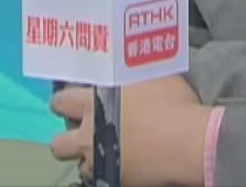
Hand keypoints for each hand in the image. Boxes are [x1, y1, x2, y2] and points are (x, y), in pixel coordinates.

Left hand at [49, 75, 208, 186]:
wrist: (186, 142)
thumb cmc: (172, 103)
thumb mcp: (152, 75)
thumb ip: (132, 76)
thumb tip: (131, 69)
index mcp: (93, 103)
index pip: (61, 101)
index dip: (64, 102)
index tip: (70, 102)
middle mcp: (88, 135)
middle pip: (58, 144)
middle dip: (66, 139)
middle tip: (82, 134)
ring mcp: (100, 161)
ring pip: (80, 166)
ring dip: (90, 158)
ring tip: (107, 152)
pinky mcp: (115, 179)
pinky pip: (104, 178)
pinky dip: (111, 170)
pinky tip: (127, 164)